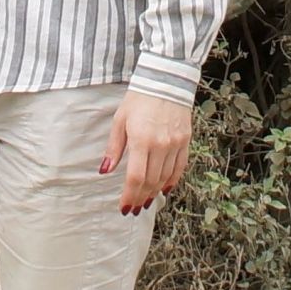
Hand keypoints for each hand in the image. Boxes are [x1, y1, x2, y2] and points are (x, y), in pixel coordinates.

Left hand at [99, 90, 191, 214]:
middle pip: (151, 181)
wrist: (167, 81)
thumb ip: (114, 148)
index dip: (129, 196)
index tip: (124, 207)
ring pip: (165, 177)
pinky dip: (171, 180)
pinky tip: (164, 189)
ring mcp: (175, 143)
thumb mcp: (120, 120)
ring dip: (154, 192)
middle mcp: (160, 144)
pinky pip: (179, 167)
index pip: (136, 177)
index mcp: (141, 139)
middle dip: (141, 197)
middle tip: (134, 208)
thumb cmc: (139, 99)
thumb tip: (105, 170)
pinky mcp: (185, 141)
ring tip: (145, 201)